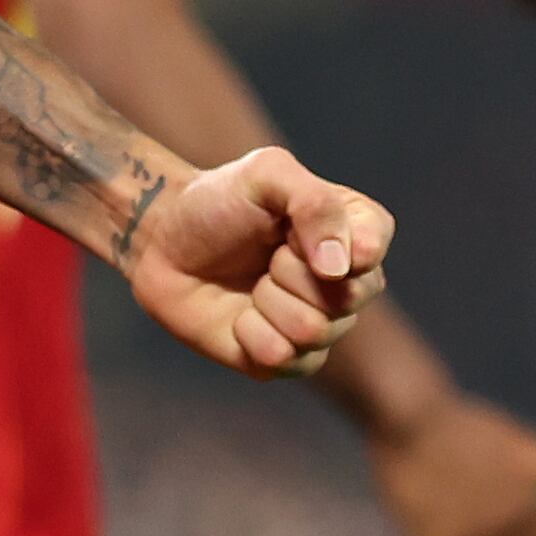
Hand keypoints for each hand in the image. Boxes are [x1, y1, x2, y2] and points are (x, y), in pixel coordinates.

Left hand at [119, 146, 389, 379]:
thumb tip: (340, 269)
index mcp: (355, 230)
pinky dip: (249, 333)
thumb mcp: (266, 174)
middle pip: (347, 298)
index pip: (372, 247)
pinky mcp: (289, 361)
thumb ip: (315, 203)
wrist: (163, 243)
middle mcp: (347, 283)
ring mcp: (321, 325)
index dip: (331, 243)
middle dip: (290, 271)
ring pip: (313, 331)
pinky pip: (283, 358)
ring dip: (267, 302)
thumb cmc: (218, 202)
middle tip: (266, 255)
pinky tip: (238, 317)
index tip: (289, 230)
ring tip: (252, 283)